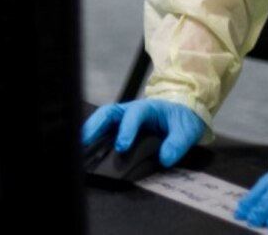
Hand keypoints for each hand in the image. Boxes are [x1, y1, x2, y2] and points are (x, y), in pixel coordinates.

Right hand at [81, 99, 204, 167]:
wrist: (184, 114)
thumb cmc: (183, 119)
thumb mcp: (187, 130)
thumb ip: (177, 143)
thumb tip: (165, 158)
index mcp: (148, 108)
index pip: (134, 114)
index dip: (126, 129)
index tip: (122, 146)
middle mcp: (132, 111)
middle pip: (109, 112)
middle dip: (96, 125)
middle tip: (85, 140)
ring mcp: (124, 118)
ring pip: (103, 119)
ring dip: (91, 129)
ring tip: (80, 145)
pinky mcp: (121, 127)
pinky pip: (106, 129)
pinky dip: (95, 136)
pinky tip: (87, 148)